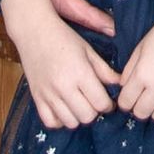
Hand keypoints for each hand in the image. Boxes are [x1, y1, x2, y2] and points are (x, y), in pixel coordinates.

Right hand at [0, 0, 121, 128]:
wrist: (33, 30)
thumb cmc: (63, 37)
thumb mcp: (88, 50)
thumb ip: (104, 70)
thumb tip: (120, 85)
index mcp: (80, 73)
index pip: (101, 103)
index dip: (108, 104)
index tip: (108, 100)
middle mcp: (64, 87)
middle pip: (87, 116)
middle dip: (95, 111)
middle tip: (94, 101)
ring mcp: (48, 94)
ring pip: (70, 122)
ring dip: (78, 117)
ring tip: (80, 104)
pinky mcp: (36, 98)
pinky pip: (50, 122)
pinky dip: (59, 120)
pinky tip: (64, 109)